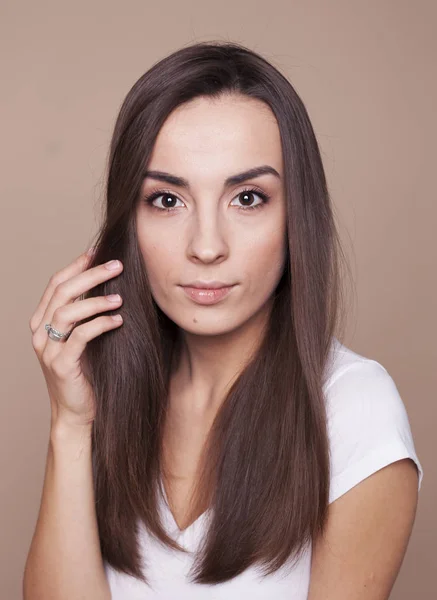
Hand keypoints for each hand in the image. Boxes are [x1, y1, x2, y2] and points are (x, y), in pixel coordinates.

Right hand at [29, 249, 123, 428]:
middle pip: (61, 292)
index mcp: (42, 323)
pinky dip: (100, 324)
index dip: (75, 266)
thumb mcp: (83, 340)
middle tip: (116, 265)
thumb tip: (109, 285)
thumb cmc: (85, 373)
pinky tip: (118, 320)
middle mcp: (41, 333)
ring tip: (121, 297)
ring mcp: (48, 349)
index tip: (97, 252)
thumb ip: (85, 315)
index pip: (55, 284)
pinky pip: (80, 336)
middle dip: (90, 275)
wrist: (76, 412)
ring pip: (67, 312)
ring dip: (95, 300)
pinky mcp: (61, 365)